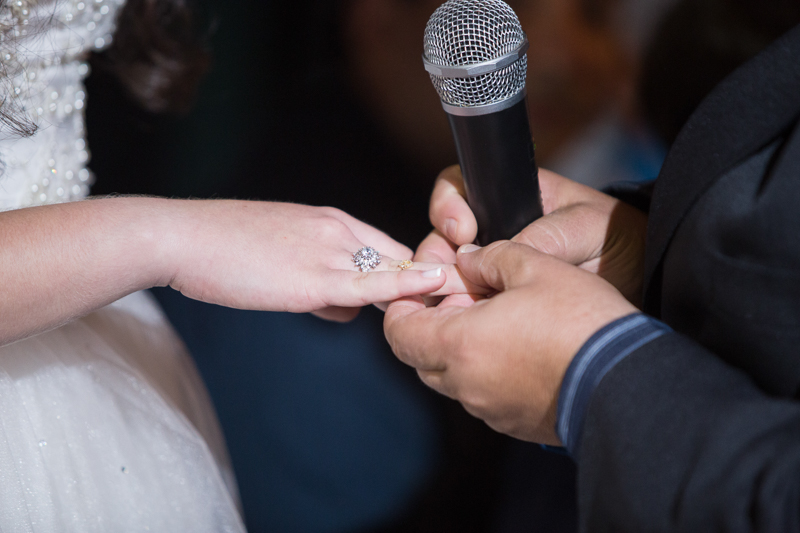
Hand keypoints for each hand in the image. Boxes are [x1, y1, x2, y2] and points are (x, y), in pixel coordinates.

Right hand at [164, 201, 460, 321]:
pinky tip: (433, 288)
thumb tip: (347, 309)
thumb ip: (319, 282)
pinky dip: (405, 285)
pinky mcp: (312, 278)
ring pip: (390, 269)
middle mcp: (336, 229)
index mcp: (328, 220)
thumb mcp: (279, 258)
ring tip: (439, 310)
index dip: (409, 271)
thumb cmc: (221, 249)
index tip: (427, 292)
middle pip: (396, 256)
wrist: (182, 238)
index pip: (385, 246)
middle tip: (446, 304)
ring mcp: (327, 251)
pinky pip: (370, 282)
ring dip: (417, 290)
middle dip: (422, 282)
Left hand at [385, 241, 635, 444]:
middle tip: (465, 296)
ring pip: (452, 377)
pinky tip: (519, 347)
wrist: (628, 382)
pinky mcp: (513, 423)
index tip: (426, 286)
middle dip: (431, 324)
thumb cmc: (580, 320)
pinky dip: (485, 370)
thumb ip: (490, 256)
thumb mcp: (535, 266)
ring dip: (459, 348)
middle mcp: (465, 384)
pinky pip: (482, 395)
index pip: (398, 331)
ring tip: (497, 319)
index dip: (402, 305)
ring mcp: (488, 409)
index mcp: (458, 344)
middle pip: (421, 356)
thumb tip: (467, 259)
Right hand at [419, 165, 647, 304]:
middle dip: (435, 256)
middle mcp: (495, 234)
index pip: (461, 189)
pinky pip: (468, 309)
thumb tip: (493, 257)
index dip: (448, 206)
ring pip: (450, 277)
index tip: (462, 229)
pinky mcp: (499, 306)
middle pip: (444, 239)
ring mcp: (494, 271)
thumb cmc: (621, 239)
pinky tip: (462, 326)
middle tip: (441, 276)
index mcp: (513, 200)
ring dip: (442, 290)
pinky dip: (459, 318)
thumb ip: (544, 235)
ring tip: (450, 307)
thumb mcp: (587, 226)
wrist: (645, 282)